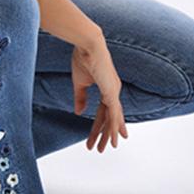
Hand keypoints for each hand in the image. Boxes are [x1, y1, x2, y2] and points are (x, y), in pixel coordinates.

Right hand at [71, 33, 128, 151]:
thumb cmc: (82, 58)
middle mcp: (113, 90)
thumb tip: (79, 112)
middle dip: (107, 133)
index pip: (106, 110)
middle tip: (105, 147)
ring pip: (112, 119)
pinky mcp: (111, 92)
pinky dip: (113, 128)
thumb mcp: (79, 83)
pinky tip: (113, 138)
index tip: (107, 135)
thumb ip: (80, 98)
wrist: (87, 45)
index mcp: (107, 87)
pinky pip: (113, 114)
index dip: (106, 123)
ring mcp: (114, 92)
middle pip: (110, 117)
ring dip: (108, 135)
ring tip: (105, 149)